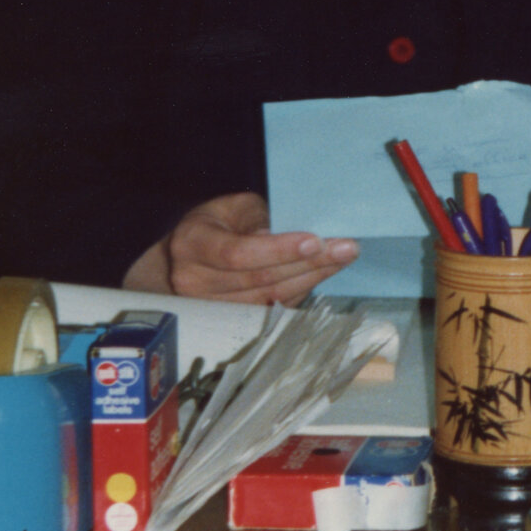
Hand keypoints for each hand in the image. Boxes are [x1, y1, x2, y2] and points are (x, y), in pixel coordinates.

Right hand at [121, 192, 357, 303]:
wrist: (183, 260)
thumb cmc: (215, 225)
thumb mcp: (231, 207)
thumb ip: (258, 218)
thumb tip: (296, 235)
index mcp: (192, 244)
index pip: (237, 254)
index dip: (278, 250)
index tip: (315, 241)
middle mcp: (194, 282)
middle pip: (260, 279)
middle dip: (309, 263)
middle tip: (347, 248)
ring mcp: (210, 309)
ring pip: (270, 298)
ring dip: (313, 278)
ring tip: (343, 258)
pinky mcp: (230, 322)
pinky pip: (273, 308)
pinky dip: (303, 290)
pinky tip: (324, 273)